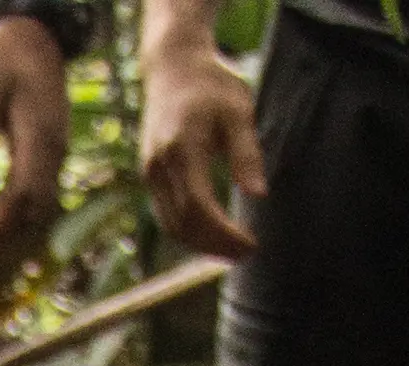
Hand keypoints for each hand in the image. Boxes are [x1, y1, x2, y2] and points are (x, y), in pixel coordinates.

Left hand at [0, 21, 69, 284]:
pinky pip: (32, 206)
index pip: (18, 203)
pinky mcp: (46, 162)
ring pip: (33, 218)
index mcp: (39, 140)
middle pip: (27, 219)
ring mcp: (53, 160)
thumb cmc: (6, 58)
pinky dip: (9, 227)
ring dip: (0, 241)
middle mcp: (52, 156)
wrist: (36, 40)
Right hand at [143, 37, 263, 259]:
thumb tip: (258, 195)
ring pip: (172, 226)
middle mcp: (160, 166)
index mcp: (182, 149)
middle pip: (184, 225)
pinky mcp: (150, 177)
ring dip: (200, 245)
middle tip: (246, 253)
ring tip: (230, 251)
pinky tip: (210, 235)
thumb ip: (246, 153)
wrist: (172, 68)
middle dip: (215, 246)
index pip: (200, 208)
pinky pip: (166, 216)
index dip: (224, 233)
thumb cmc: (212, 86)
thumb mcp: (238, 112)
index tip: (250, 243)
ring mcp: (150, 174)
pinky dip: (188, 232)